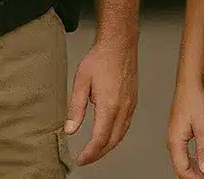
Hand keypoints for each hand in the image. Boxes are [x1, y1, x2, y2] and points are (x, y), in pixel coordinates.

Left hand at [64, 36, 137, 165]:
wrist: (119, 44)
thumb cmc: (101, 58)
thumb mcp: (81, 82)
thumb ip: (76, 108)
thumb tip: (70, 129)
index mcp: (109, 106)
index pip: (100, 139)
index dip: (90, 153)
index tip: (80, 159)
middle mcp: (123, 108)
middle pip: (113, 141)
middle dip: (99, 154)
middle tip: (86, 158)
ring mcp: (130, 105)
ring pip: (121, 134)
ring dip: (108, 146)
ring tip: (96, 150)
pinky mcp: (133, 101)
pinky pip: (126, 125)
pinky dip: (117, 135)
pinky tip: (109, 135)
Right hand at [166, 81, 203, 177]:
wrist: (189, 86)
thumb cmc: (194, 101)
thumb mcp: (203, 128)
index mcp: (175, 141)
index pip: (181, 169)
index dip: (194, 178)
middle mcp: (172, 140)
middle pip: (179, 167)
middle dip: (192, 175)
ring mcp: (173, 136)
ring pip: (180, 160)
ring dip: (192, 168)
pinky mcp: (177, 132)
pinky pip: (182, 152)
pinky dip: (191, 159)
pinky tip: (199, 160)